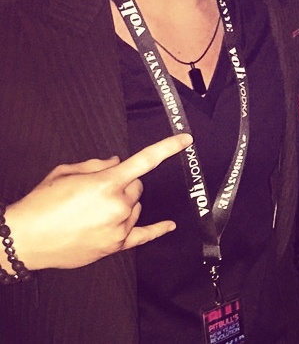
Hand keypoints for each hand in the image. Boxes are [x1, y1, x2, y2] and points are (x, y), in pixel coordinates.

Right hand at [3, 133, 191, 270]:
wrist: (24, 239)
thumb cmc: (42, 203)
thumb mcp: (67, 172)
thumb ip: (98, 164)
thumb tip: (118, 162)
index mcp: (107, 183)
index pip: (145, 160)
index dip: (168, 147)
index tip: (186, 139)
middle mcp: (118, 205)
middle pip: (137, 186)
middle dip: (124, 183)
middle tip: (100, 188)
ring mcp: (118, 228)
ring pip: (136, 207)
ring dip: (125, 203)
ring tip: (95, 209)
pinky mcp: (114, 246)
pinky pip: (142, 236)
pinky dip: (157, 230)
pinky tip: (169, 225)